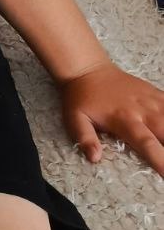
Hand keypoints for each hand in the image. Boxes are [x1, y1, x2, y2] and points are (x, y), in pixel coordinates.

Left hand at [60, 61, 163, 175]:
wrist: (87, 68)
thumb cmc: (81, 97)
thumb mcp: (74, 117)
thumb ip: (84, 137)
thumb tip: (94, 158)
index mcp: (124, 120)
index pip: (147, 144)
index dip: (162, 161)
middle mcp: (143, 110)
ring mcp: (152, 101)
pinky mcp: (156, 94)